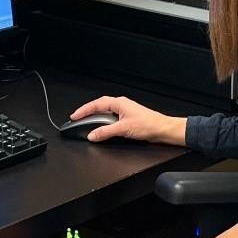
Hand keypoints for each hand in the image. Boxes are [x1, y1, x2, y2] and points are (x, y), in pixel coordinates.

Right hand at [69, 96, 185, 144]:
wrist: (162, 130)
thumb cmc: (148, 125)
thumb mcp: (123, 129)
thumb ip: (105, 132)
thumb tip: (92, 135)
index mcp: (119, 103)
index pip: (96, 104)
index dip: (83, 110)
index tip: (74, 116)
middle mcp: (121, 105)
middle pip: (99, 106)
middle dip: (87, 112)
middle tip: (77, 119)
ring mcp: (124, 112)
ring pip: (105, 113)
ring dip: (96, 118)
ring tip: (86, 124)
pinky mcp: (127, 119)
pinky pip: (111, 119)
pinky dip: (103, 123)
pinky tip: (102, 129)